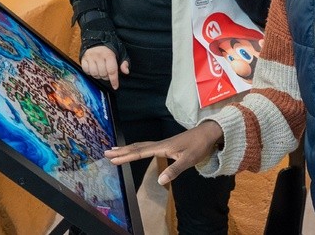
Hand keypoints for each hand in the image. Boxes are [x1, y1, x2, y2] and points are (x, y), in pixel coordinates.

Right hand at [81, 45, 129, 89]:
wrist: (97, 37)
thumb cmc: (110, 46)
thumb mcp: (120, 52)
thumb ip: (124, 62)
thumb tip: (126, 71)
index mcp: (109, 54)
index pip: (112, 71)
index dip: (114, 80)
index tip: (115, 86)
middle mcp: (98, 56)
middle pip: (103, 74)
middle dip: (107, 77)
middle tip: (108, 74)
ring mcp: (90, 57)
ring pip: (94, 73)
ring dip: (99, 76)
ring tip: (101, 72)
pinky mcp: (83, 58)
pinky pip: (86, 70)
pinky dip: (90, 73)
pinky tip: (94, 69)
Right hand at [105, 120, 224, 184]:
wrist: (208, 133)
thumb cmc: (199, 146)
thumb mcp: (189, 160)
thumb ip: (174, 170)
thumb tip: (160, 181)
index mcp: (163, 147)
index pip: (140, 152)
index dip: (126, 156)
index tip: (112, 158)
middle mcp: (160, 144)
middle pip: (137, 147)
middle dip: (121, 151)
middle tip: (106, 153)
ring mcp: (163, 144)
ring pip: (141, 146)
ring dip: (128, 149)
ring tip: (115, 151)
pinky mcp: (166, 145)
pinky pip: (146, 146)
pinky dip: (137, 148)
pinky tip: (135, 150)